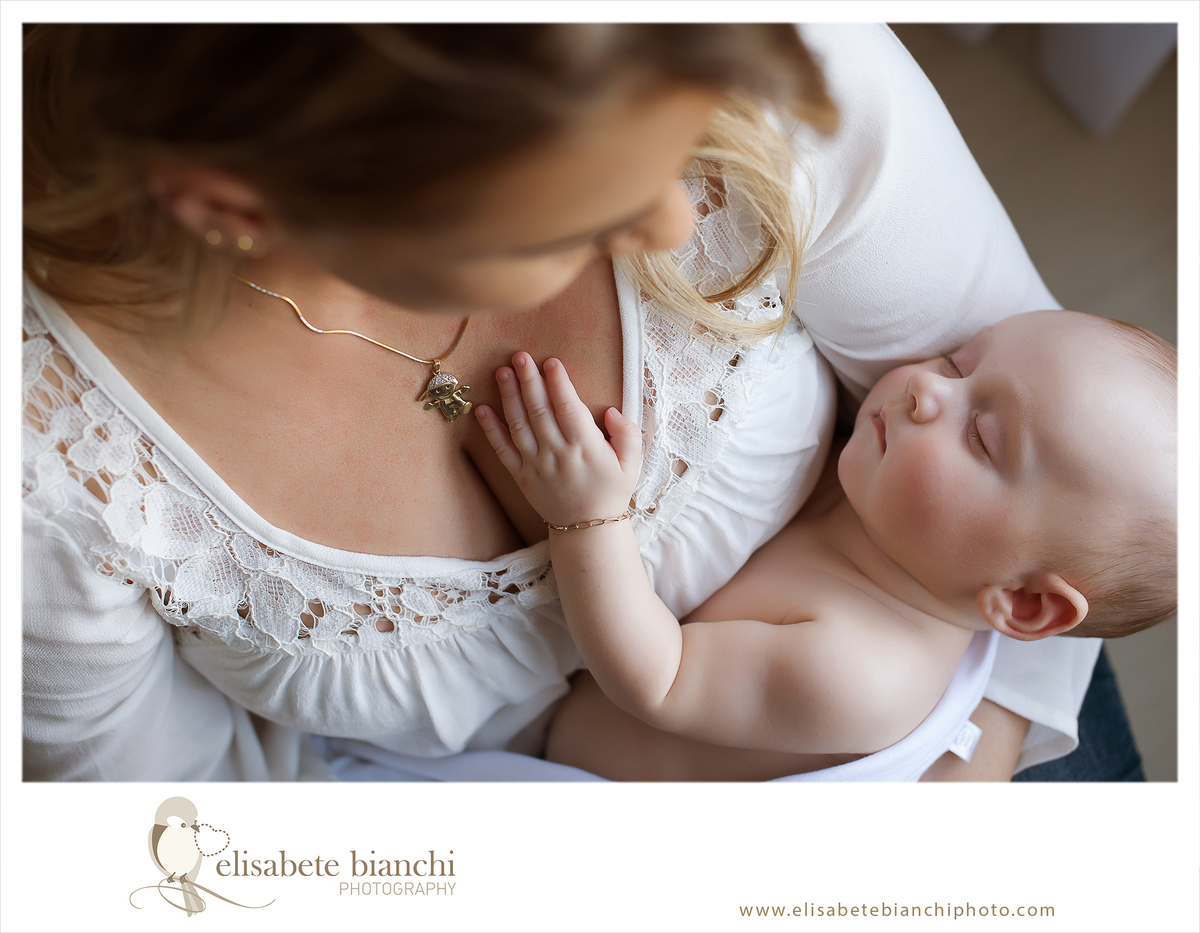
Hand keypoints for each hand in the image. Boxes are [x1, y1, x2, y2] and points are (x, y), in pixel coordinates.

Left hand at [476, 352, 640, 527]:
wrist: (588, 529)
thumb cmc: (611, 491)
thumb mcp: (631, 464)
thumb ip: (627, 434)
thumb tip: (611, 412)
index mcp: (585, 448)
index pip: (568, 408)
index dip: (559, 384)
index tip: (552, 362)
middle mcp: (557, 454)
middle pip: (539, 411)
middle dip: (529, 381)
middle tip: (519, 356)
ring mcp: (536, 465)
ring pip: (519, 425)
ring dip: (509, 397)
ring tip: (502, 372)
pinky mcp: (521, 476)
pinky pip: (503, 450)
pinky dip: (491, 430)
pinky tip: (483, 409)